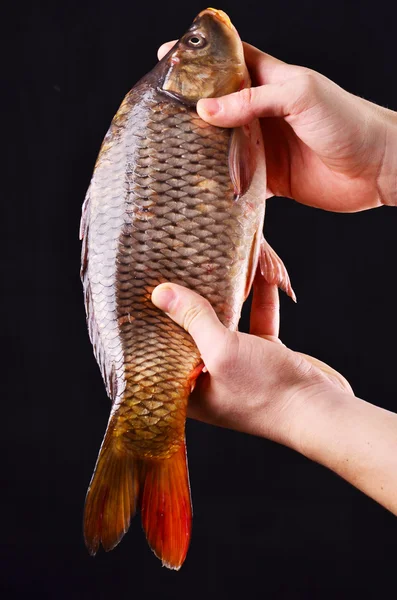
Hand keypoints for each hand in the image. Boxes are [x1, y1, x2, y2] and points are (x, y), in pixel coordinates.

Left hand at [152, 280, 396, 515]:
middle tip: (176, 269)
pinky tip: (260, 272)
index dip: (152, 324)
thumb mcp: (222, 351)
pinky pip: (256, 319)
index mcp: (188, 387)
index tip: (145, 294)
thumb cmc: (265, 391)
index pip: (159, 352)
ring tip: (215, 264)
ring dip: (227, 294)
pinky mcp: (264, 352)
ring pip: (225, 322)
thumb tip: (161, 293)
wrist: (321, 409)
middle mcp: (209, 376)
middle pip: (191, 332)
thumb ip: (194, 320)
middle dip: (188, 301)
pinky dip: (259, 297)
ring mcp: (238, 364)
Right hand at [158, 41, 396, 210]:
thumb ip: (252, 100)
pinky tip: (202, 188)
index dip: (198, 59)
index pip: (228, 62)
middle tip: (158, 112)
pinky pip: (239, 181)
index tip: (165, 59)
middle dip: (190, 109)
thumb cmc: (347, 120)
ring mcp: (266, 147)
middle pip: (218, 107)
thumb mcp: (299, 95)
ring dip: (201, 149)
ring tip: (169, 151)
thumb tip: (205, 111)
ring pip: (223, 146)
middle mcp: (263, 113)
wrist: (377, 167)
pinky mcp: (271, 179)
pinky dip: (222, 185)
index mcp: (270, 81)